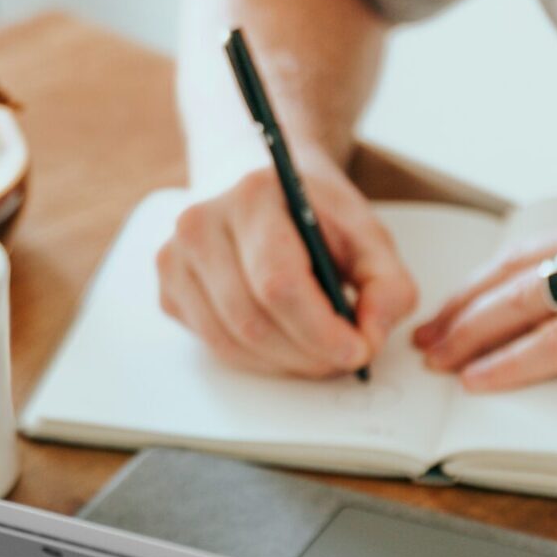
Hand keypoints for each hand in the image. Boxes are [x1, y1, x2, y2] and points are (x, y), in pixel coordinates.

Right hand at [156, 164, 418, 375]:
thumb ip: (387, 285)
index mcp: (253, 196)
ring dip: (285, 362)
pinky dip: (258, 358)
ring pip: (231, 343)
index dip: (321, 331)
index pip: (279, 284)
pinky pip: (215, 347)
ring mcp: (175, 258)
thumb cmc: (317, 217)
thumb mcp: (369, 237)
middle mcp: (201, 223)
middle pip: (253, 321)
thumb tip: (371, 336)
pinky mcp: (169, 291)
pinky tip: (284, 337)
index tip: (359, 351)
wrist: (266, 194)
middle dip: (308, 355)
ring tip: (319, 351)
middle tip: (346, 358)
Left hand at [413, 203, 556, 402]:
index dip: (489, 280)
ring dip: (473, 332)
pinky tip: (482, 378)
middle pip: (518, 268)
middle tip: (427, 335)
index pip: (538, 248)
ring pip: (527, 298)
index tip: (457, 305)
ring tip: (439, 358)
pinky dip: (514, 361)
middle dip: (465, 305)